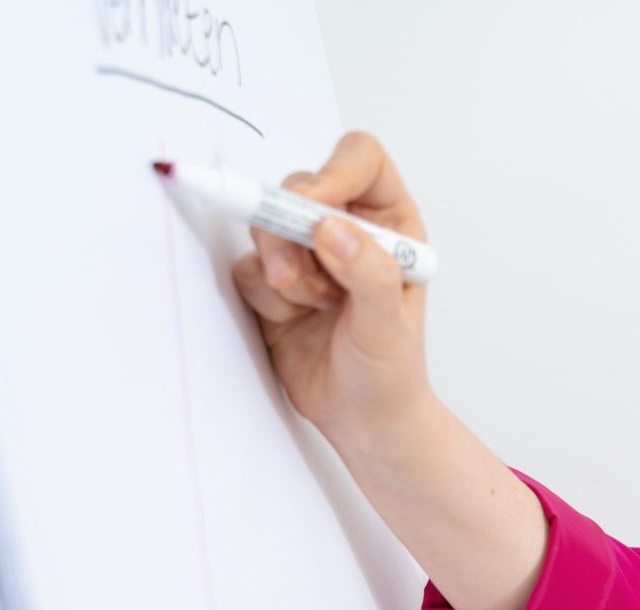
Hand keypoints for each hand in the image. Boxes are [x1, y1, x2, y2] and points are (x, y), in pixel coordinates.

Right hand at [229, 130, 435, 448]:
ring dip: (283, 270)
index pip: (361, 161)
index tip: (314, 207)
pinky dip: (266, 296)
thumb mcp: (389, 326)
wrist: (363, 419)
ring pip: (266, 226)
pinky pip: (248, 266)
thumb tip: (330, 227)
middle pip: (299, 187)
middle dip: (292, 232)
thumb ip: (368, 273)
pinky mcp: (274, 281)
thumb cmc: (391, 373)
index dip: (332, 172)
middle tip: (299, 279)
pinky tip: (296, 321)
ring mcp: (307, 253)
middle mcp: (348, 228)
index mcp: (391, 224)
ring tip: (314, 308)